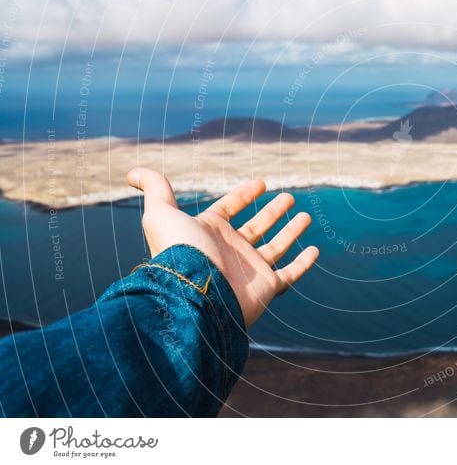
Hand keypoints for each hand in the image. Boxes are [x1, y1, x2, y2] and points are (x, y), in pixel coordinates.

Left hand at [127, 168, 318, 325]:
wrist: (194, 293)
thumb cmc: (179, 252)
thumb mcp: (161, 213)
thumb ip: (154, 188)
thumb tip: (133, 171)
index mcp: (210, 231)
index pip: (230, 207)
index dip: (244, 194)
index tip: (261, 182)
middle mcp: (231, 249)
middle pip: (257, 226)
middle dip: (273, 211)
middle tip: (289, 196)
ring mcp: (250, 268)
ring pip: (276, 246)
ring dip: (292, 231)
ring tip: (305, 215)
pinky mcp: (267, 286)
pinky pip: (290, 274)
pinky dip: (304, 263)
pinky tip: (315, 250)